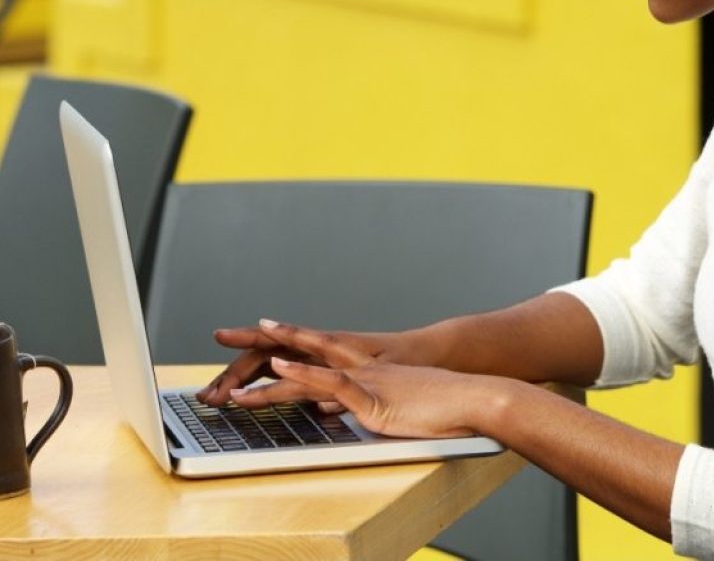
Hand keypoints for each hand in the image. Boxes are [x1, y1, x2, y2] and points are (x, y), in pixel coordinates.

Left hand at [227, 319, 505, 439]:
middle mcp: (353, 359)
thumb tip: (323, 405)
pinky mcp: (372, 391)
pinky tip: (282, 367)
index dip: (271, 341)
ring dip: (269, 361)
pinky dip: (305, 371)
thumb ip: (349, 398)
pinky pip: (332, 378)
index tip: (240, 335)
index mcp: (352, 362)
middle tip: (220, 334)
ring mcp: (361, 372)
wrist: (467, 391)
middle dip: (257, 340)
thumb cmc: (430, 401)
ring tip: (238, 360)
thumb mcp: (380, 400)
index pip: (304, 347)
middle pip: (297, 344)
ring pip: (307, 361)